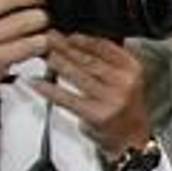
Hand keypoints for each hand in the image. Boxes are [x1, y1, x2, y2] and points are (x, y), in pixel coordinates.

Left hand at [34, 33, 151, 154]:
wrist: (132, 137)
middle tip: (49, 38)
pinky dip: (50, 90)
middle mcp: (124, 82)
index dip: (83, 39)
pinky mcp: (96, 115)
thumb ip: (109, 59)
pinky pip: (68, 99)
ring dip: (58, 64)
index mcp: (132, 68)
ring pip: (78, 76)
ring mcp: (111, 99)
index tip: (67, 33)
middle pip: (89, 60)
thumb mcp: (126, 78)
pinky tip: (38, 83)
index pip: (105, 47)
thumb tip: (79, 41)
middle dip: (65, 48)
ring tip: (44, 56)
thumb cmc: (125, 105)